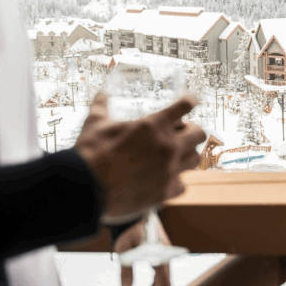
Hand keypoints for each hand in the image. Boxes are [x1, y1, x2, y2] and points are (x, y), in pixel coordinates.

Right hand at [74, 92, 206, 217]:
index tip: (189, 101)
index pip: (185, 105)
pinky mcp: (164, 191)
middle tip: (181, 133)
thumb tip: (101, 93)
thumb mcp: (95, 122)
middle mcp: (167, 146)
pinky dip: (177, 182)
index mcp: (154, 125)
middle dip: (193, 131)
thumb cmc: (90, 152)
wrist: (86, 187)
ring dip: (188, 155)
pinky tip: (166, 180)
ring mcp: (168, 170)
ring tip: (176, 156)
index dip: (189, 101)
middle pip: (200, 134)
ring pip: (196, 159)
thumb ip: (101, 106)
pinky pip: (183, 185)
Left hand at [115, 221, 170, 285]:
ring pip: (166, 274)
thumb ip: (125, 273)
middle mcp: (165, 252)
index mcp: (158, 253)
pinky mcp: (161, 248)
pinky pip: (163, 268)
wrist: (134, 209)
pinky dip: (158, 280)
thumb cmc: (129, 229)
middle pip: (167, 278)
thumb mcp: (124, 251)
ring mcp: (165, 250)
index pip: (164, 278)